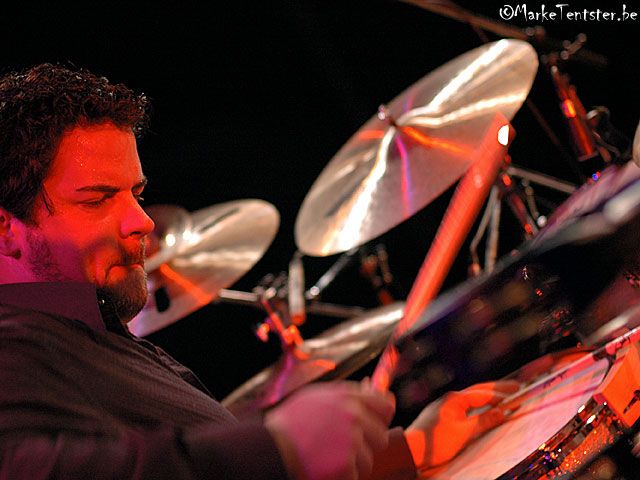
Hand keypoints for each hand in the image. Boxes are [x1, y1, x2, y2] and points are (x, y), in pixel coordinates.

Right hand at [264, 381, 395, 479]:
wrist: (271, 448)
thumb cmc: (290, 423)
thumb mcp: (317, 397)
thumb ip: (346, 395)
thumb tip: (370, 390)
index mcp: (347, 397)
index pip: (384, 405)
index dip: (382, 416)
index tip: (377, 423)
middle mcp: (353, 416)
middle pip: (381, 436)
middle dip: (367, 445)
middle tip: (346, 448)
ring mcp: (351, 441)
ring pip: (368, 460)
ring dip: (352, 463)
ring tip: (327, 458)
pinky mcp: (346, 465)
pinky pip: (355, 475)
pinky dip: (342, 476)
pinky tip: (323, 467)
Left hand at [405, 380, 519, 472]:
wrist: (412, 449)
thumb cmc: (436, 441)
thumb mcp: (464, 433)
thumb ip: (484, 421)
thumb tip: (502, 412)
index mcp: (455, 399)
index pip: (483, 394)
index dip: (501, 396)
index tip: (518, 397)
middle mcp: (451, 398)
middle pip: (478, 390)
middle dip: (497, 388)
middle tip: (517, 387)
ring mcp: (446, 405)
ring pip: (472, 397)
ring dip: (488, 395)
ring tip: (505, 394)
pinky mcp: (444, 414)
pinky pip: (466, 405)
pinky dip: (479, 404)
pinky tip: (484, 407)